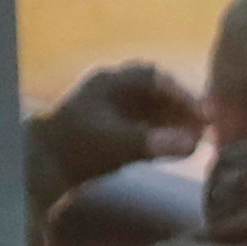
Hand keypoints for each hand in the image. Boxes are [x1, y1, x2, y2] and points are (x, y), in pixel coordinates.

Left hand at [35, 60, 203, 191]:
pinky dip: (162, 136)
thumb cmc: (77, 149)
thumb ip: (156, 143)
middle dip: (181, 110)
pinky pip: (143, 128)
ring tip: (197, 142)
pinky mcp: (108, 132)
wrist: (41, 168)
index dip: (182, 93)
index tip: (202, 114)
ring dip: (174, 124)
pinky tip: (178, 149)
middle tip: (205, 129)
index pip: (154, 77)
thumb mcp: (119, 145)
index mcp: (110, 82)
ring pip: (150, 111)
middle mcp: (111, 91)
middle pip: (155, 93)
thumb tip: (192, 144)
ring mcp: (108, 111)